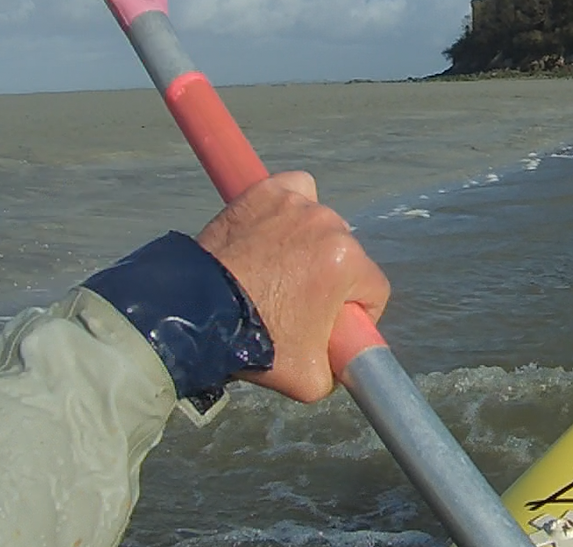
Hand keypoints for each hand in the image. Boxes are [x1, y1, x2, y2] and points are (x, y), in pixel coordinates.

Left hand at [193, 171, 390, 402]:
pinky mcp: (267, 192)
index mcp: (349, 264)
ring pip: (321, 225)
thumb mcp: (312, 380)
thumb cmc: (255, 342)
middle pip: (347, 256)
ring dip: (309, 245)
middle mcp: (329, 225)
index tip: (333, 325)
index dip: (358, 313)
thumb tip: (345, 362)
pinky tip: (277, 228)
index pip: (375, 290)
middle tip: (298, 303)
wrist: (197, 315)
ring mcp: (296, 205)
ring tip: (278, 270)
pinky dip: (291, 208)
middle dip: (330, 279)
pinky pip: (296, 191)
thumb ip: (340, 370)